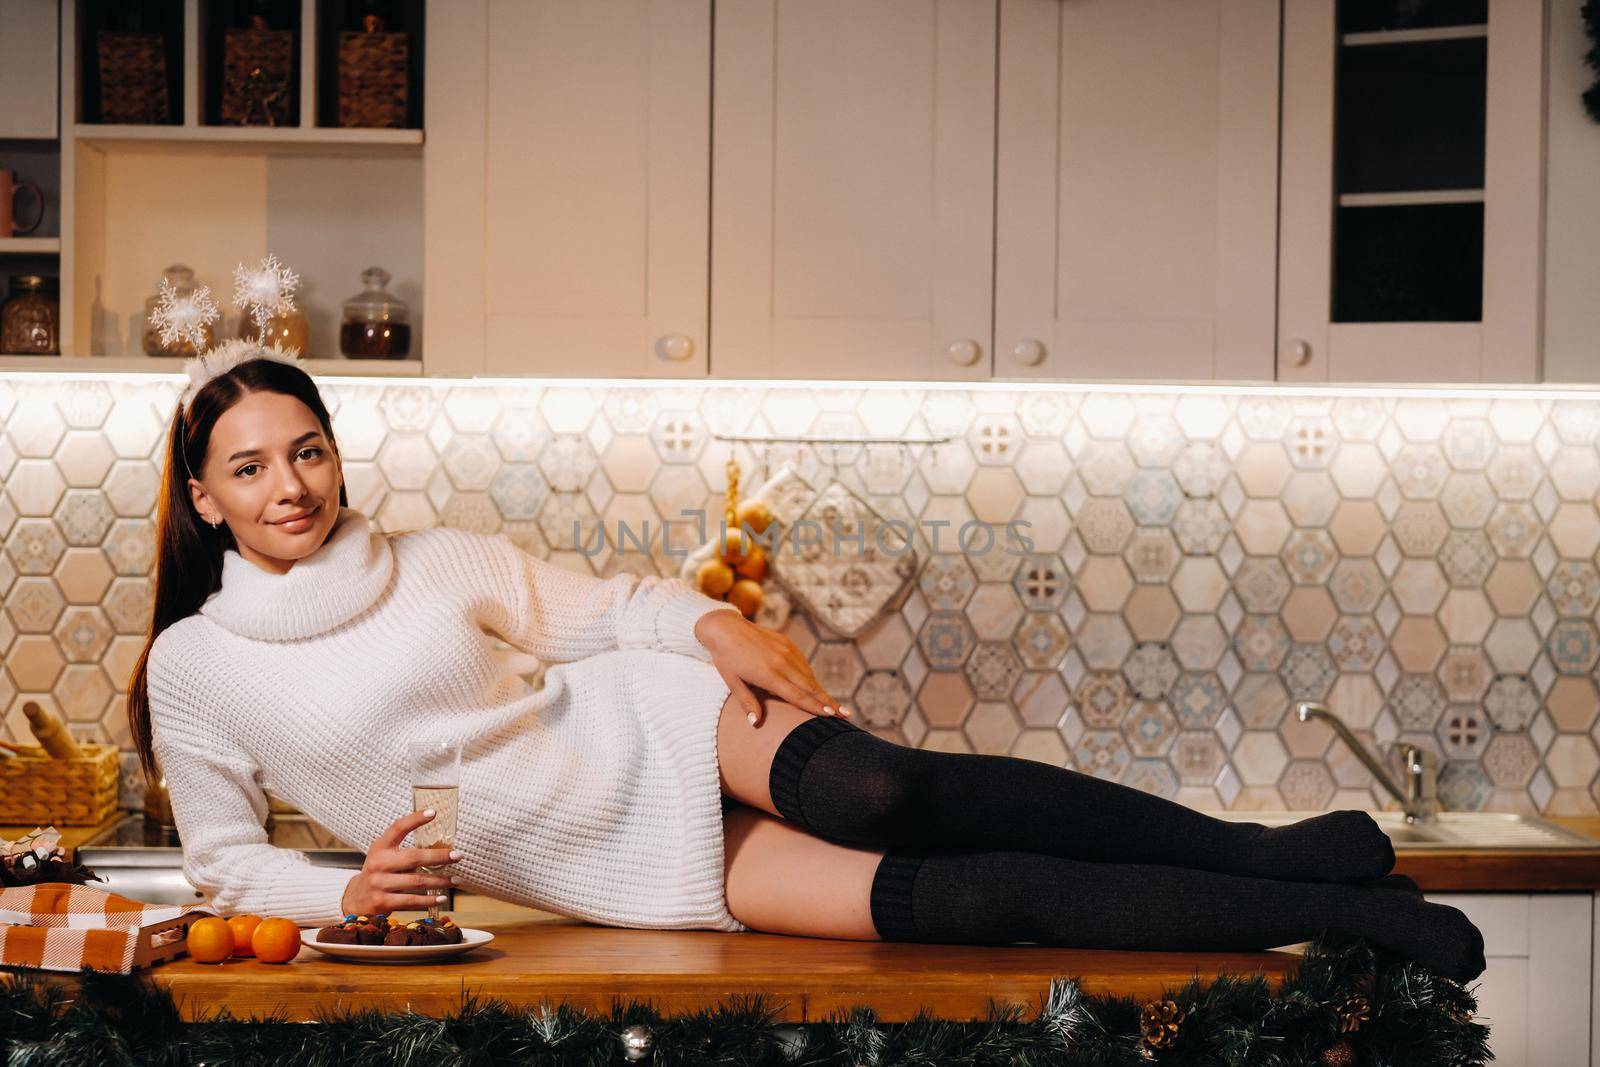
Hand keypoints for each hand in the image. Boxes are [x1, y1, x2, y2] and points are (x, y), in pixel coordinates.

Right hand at [340, 809, 462, 915]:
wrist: (355, 899)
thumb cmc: (378, 872)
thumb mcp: (383, 854)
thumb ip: (402, 847)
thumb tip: (437, 841)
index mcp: (380, 847)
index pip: (397, 828)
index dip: (414, 819)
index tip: (433, 812)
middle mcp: (378, 864)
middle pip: (414, 858)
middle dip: (439, 856)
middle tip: (458, 855)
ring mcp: (379, 883)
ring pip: (417, 881)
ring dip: (440, 881)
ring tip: (456, 880)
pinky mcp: (382, 902)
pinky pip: (411, 900)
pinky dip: (429, 900)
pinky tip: (442, 898)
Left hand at [694, 609, 847, 726]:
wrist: (725, 627)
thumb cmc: (725, 658)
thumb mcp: (732, 682)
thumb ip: (747, 702)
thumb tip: (755, 724)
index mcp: (768, 674)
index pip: (797, 695)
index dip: (815, 706)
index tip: (831, 715)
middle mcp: (781, 662)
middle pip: (810, 687)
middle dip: (828, 702)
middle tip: (845, 714)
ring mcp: (786, 651)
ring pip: (808, 675)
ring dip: (821, 691)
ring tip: (834, 705)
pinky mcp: (787, 643)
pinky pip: (802, 663)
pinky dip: (810, 676)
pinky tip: (814, 687)